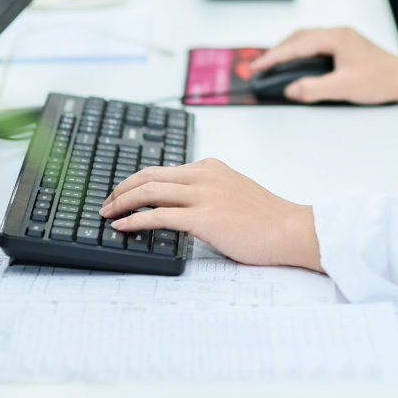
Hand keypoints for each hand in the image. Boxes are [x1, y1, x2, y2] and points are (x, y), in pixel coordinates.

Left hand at [101, 158, 321, 270]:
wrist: (291, 230)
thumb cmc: (268, 220)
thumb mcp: (235, 193)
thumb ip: (210, 193)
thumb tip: (182, 207)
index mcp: (211, 167)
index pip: (163, 169)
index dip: (137, 180)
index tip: (122, 192)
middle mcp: (205, 175)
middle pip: (149, 175)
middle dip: (121, 188)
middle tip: (106, 202)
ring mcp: (204, 195)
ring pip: (149, 191)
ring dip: (121, 202)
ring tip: (107, 213)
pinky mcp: (203, 217)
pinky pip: (159, 215)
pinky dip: (134, 219)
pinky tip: (122, 226)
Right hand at [249, 27, 397, 104]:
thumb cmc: (381, 80)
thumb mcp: (343, 87)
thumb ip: (313, 89)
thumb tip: (291, 90)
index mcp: (335, 37)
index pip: (296, 46)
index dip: (274, 57)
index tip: (257, 67)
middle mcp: (338, 33)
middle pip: (299, 37)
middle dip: (278, 51)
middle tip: (260, 66)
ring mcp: (343, 39)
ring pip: (307, 40)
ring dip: (289, 50)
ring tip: (274, 64)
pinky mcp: (346, 47)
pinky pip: (316, 45)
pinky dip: (301, 53)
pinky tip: (298, 64)